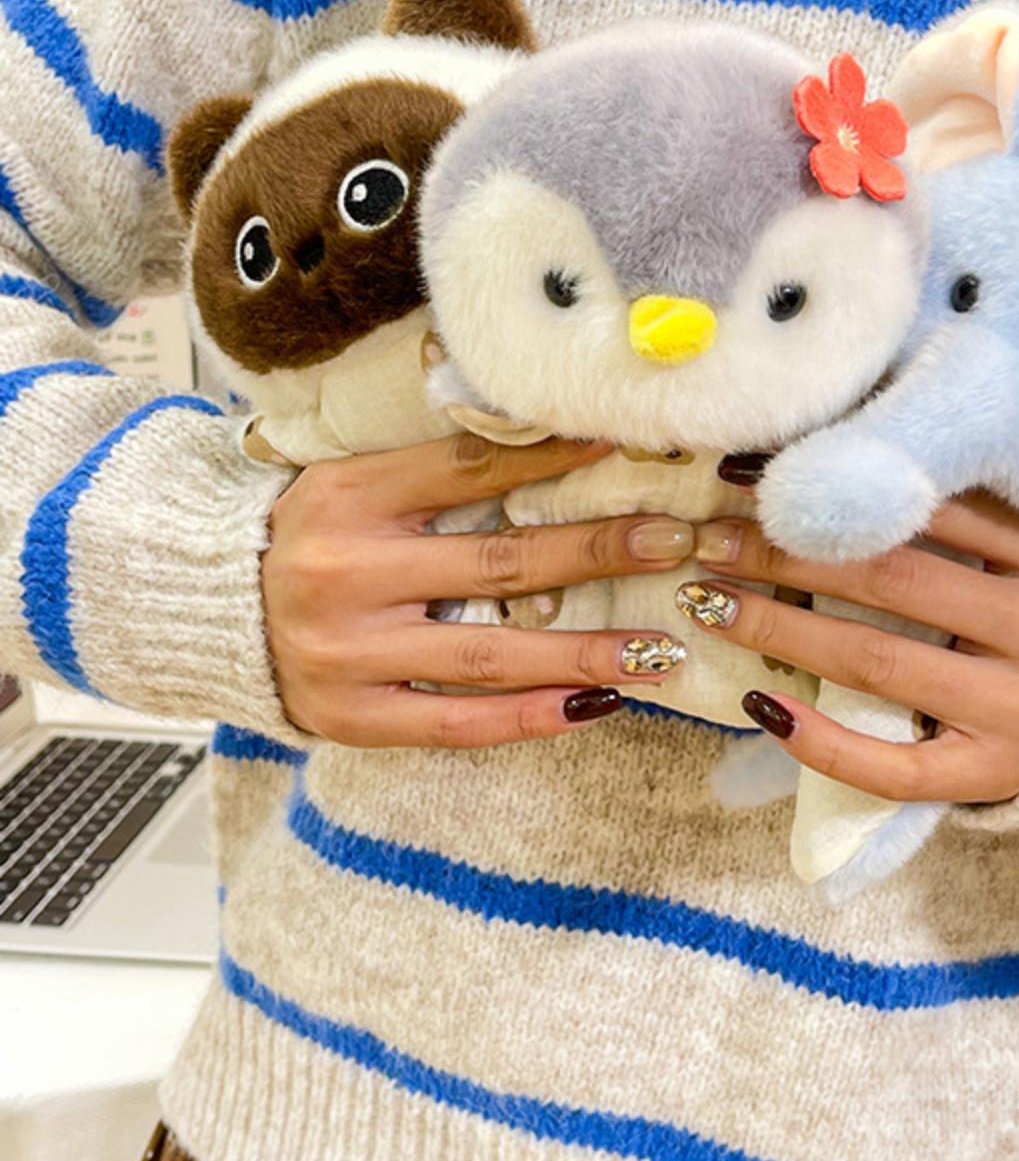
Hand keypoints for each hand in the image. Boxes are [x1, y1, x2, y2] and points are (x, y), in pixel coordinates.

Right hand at [263, 432, 695, 746]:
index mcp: (353, 496)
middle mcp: (351, 572)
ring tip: (656, 650)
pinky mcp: (352, 715)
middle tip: (673, 543)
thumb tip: (551, 439)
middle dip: (599, 551)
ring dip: (582, 650)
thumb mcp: (353, 480)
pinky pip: (455, 721)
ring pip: (490, 651)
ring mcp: (351, 651)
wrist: (203, 607)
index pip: (471, 469)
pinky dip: (527, 716)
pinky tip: (591, 706)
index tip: (625, 443)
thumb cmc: (303, 533)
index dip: (553, 456)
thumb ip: (435, 469)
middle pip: (500, 560)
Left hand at [681, 494, 1018, 802]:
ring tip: (711, 602)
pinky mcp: (994, 773)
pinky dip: (822, 738)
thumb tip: (832, 439)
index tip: (750, 473)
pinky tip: (762, 703)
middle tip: (710, 537)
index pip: (934, 504)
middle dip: (786, 552)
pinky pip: (895, 767)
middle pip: (892, 579)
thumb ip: (965, 492)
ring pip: (879, 661)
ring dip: (780, 627)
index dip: (834, 480)